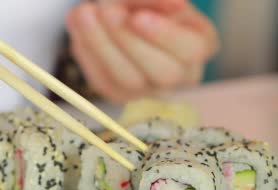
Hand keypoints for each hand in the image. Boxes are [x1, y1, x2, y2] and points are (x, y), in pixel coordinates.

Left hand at [66, 0, 218, 103]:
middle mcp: (180, 75)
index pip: (190, 50)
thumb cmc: (150, 3)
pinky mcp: (117, 92)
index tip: (138, 17)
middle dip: (132, 42)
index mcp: (200, 45)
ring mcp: (148, 89)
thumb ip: (155, 1)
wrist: (126, 13)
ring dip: (102, 45)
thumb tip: (157, 6)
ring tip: (85, 13)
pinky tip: (77, 23)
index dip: (164, 36)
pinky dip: (86, 50)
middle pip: (163, 73)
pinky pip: (101, 78)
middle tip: (108, 11)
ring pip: (127, 79)